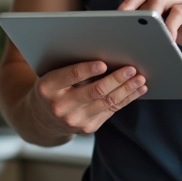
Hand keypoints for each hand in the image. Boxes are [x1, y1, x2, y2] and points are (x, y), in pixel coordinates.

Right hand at [26, 60, 147, 135]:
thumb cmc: (51, 88)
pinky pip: (112, 111)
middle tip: (131, 69)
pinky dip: (127, 98)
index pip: (70, 75)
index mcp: (47, 87)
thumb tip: (105, 53)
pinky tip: (137, 90)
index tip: (104, 63)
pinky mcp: (88, 128)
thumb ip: (71, 67)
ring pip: (107, 102)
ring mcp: (75, 120)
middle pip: (94, 91)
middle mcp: (60, 106)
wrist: (41, 119)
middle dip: (116, 79)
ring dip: (127, 89)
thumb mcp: (51, 75)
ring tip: (140, 79)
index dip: (87, 69)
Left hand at [118, 0, 181, 55]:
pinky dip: (168, 28)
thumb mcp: (172, 20)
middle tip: (123, 23)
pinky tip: (166, 41)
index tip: (117, 17)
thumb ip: (154, 8)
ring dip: (148, 18)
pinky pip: (177, 13)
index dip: (131, 0)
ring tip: (142, 33)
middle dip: (133, 5)